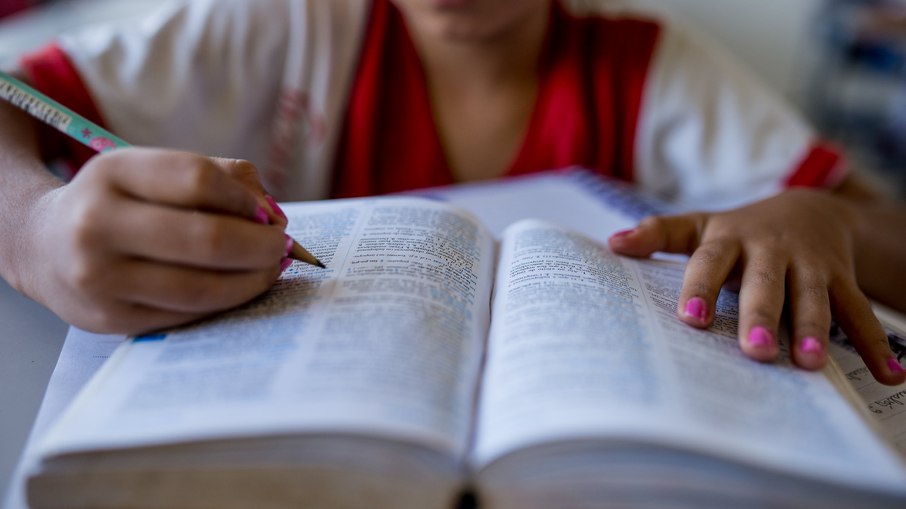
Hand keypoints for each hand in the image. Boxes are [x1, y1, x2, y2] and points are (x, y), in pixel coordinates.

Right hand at [19, 148, 290, 334]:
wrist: (43, 246)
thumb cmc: (120, 203)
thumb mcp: (154, 171)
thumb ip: (220, 178)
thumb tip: (271, 215)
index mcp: (113, 173)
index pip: (199, 180)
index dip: (247, 199)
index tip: (267, 213)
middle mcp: (98, 224)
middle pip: (209, 239)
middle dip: (262, 246)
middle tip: (283, 247)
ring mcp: (100, 278)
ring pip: (203, 287)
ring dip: (252, 280)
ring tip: (270, 269)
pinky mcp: (111, 319)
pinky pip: (188, 314)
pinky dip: (225, 302)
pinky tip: (239, 289)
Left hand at [608, 188, 905, 385]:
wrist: (809, 207)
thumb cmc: (739, 230)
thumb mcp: (700, 226)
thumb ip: (660, 234)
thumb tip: (612, 245)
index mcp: (728, 239)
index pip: (708, 263)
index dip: (700, 289)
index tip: (691, 320)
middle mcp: (770, 250)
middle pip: (764, 282)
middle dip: (761, 315)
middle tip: (754, 351)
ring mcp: (809, 263)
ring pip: (812, 295)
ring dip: (813, 328)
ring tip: (809, 363)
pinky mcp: (842, 278)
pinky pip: (859, 310)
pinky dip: (875, 343)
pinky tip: (889, 375)